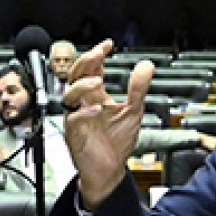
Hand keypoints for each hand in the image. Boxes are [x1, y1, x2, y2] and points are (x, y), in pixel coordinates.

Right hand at [62, 40, 155, 208]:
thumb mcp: (133, 111)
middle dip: (85, 62)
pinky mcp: (75, 134)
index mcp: (96, 96)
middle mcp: (84, 104)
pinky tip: (97, 109)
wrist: (110, 170)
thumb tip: (146, 66)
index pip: (91, 69)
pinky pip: (73, 119)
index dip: (97, 54)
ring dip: (82, 85)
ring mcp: (78, 117)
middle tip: (98, 54)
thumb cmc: (116, 143)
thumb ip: (138, 89)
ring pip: (69, 95)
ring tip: (96, 81)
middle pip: (76, 76)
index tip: (108, 45)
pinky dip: (84, 113)